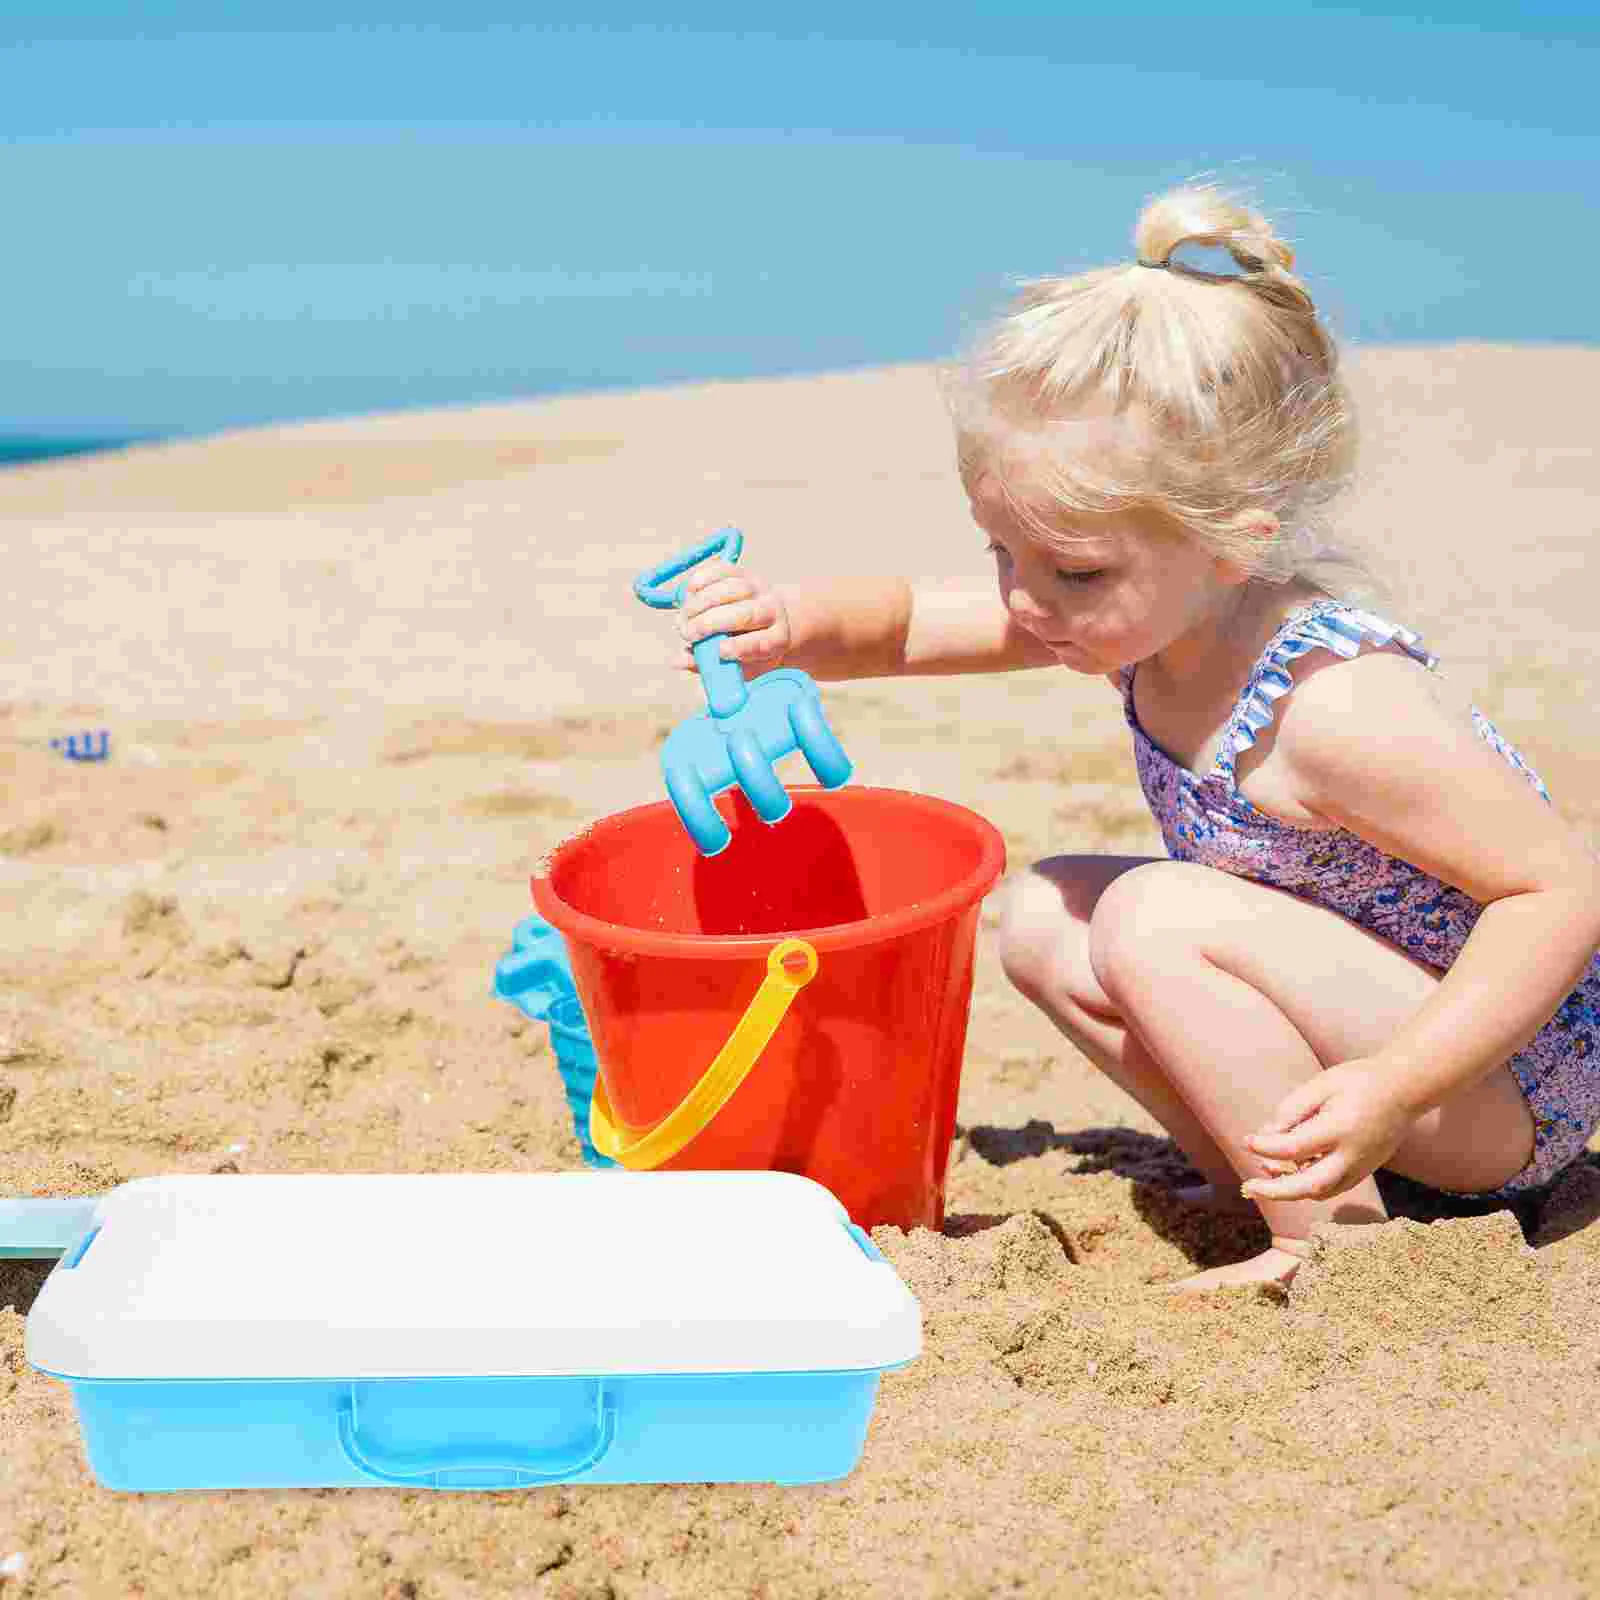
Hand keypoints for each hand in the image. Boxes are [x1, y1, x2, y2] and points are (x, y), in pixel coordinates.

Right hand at [675, 558, 792, 673]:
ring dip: (702, 603)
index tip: (719, 651)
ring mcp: (759, 588)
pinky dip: (703, 579)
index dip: (740, 647)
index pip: (762, 643)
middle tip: (685, 633)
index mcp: (777, 639)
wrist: (773, 617)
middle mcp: (772, 611)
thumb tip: (676, 661)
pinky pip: (724, 570)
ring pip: (732, 589)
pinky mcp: (745, 572)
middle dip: (711, 623)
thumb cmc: (750, 648)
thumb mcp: (737, 663)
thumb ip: (708, 663)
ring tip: (683, 617)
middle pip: (745, 614)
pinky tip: (689, 593)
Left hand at [1240, 1060, 1416, 1202]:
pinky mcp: (1364, 1171)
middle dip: (1275, 1191)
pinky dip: (1309, 1186)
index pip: (1293, 1148)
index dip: (1266, 1147)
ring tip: (1265, 1173)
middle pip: (1309, 1186)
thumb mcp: (1321, 1085)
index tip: (1247, 1141)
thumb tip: (1267, 1135)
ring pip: (1321, 1192)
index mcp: (1339, 1129)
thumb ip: (1292, 1110)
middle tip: (1248, 1186)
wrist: (1403, 1089)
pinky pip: (1333, 1188)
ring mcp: (1361, 1167)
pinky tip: (1291, 1171)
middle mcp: (1352, 1155)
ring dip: (1291, 1189)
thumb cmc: (1358, 1081)